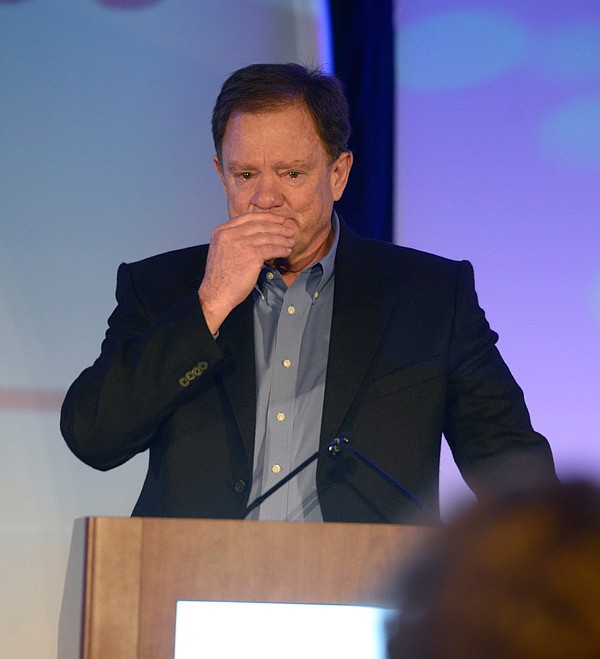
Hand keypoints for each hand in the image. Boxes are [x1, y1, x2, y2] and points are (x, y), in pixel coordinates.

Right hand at [198, 212, 296, 333]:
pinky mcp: (251, 255)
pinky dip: (281, 249)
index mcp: (221, 231)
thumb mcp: (221, 251)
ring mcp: (241, 244)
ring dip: (282, 239)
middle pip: (259, 225)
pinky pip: (271, 249)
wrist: (216, 294)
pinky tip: (286, 251)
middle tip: (289, 230)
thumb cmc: (220, 278)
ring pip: (267, 237)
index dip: (266, 217)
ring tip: (291, 241)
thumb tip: (255, 235)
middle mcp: (229, 234)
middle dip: (278, 227)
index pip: (247, 218)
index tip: (278, 219)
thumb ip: (233, 240)